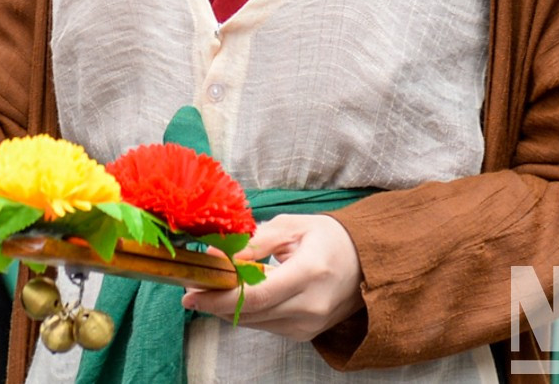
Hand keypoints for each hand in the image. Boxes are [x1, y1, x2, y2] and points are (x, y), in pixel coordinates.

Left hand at [183, 214, 363, 340]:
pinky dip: (246, 311)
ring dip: (227, 308)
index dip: (218, 296)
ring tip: (208, 288)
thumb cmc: (329, 238)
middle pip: (250, 313)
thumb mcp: (291, 226)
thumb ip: (253, 242)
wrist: (367, 263)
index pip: (255, 295)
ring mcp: (309, 324)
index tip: (191, 291)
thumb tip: (217, 255)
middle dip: (215, 302)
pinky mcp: (305, 333)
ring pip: (254, 322)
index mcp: (308, 273)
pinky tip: (234, 295)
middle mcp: (309, 305)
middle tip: (191, 286)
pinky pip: (265, 325)